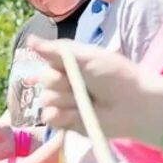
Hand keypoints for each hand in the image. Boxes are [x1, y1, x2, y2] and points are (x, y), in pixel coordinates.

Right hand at [27, 37, 162, 144]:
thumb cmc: (115, 76)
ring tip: (86, 102)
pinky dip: (61, 116)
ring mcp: (64, 103)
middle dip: (61, 83)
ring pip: (46, 99)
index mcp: (69, 65)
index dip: (53, 65)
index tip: (68, 67)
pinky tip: (77, 115)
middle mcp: (64, 83)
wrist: (133, 106)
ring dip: (65, 100)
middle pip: (43, 80)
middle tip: (82, 85)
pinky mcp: (66, 122)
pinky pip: (49, 117)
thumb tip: (29, 39)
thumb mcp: (87, 57)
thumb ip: (57, 50)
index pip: (46, 61)